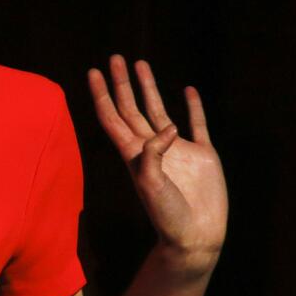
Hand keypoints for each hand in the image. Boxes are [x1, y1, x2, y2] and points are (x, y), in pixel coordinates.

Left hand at [88, 56, 227, 273]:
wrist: (196, 238)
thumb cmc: (167, 217)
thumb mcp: (151, 186)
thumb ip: (153, 155)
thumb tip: (168, 128)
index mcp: (134, 154)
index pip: (112, 117)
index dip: (102, 95)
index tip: (93, 72)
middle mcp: (152, 148)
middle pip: (131, 108)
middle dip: (121, 83)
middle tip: (114, 57)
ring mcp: (178, 149)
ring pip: (158, 111)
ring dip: (149, 88)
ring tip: (141, 63)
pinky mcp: (203, 155)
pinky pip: (197, 124)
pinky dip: (193, 107)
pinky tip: (187, 90)